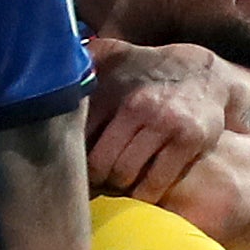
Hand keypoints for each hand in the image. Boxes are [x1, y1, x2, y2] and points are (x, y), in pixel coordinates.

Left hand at [84, 39, 230, 201]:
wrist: (204, 75)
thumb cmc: (147, 70)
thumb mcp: (112, 55)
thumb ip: (80, 62)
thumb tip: (45, 72)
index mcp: (112, 87)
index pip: (78, 134)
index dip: (70, 155)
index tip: (70, 164)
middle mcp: (137, 105)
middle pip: (99, 162)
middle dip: (94, 178)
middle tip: (94, 181)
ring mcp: (164, 124)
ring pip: (125, 175)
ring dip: (117, 187)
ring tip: (115, 184)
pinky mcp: (188, 141)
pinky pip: (155, 183)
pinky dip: (143, 194)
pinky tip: (139, 189)